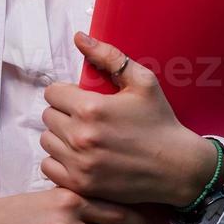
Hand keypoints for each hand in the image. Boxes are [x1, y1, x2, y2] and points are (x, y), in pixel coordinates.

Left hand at [39, 32, 220, 206]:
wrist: (177, 167)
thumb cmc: (160, 121)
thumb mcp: (142, 81)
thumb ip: (108, 57)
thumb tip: (79, 38)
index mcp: (90, 108)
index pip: (52, 93)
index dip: (67, 93)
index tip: (81, 99)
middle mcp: (80, 137)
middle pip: (48, 117)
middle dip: (63, 113)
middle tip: (85, 118)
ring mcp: (79, 164)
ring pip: (46, 141)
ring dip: (60, 137)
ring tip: (82, 137)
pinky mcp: (81, 185)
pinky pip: (49, 167)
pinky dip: (59, 161)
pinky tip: (78, 157)